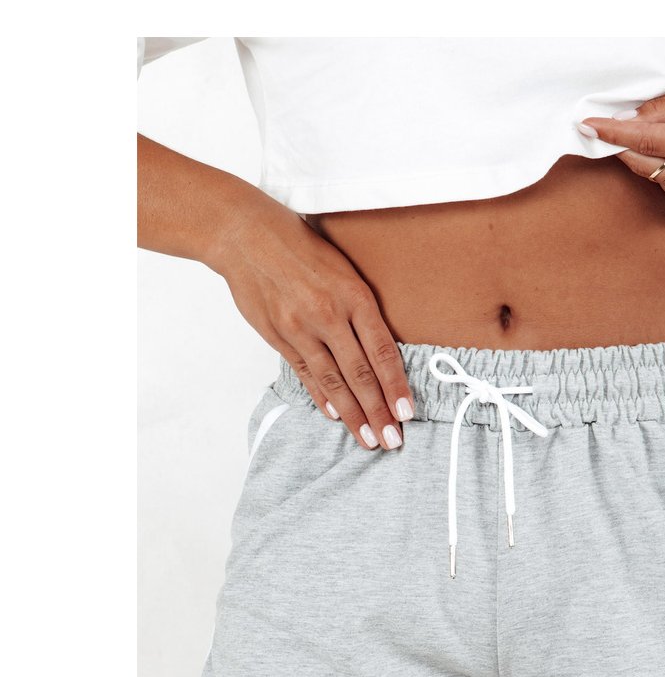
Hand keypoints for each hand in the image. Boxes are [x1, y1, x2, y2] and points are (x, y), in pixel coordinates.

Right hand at [209, 195, 411, 450]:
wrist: (246, 235)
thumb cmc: (301, 247)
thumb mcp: (343, 268)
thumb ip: (360, 309)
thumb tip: (380, 351)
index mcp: (353, 295)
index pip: (382, 351)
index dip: (396, 386)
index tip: (406, 413)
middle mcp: (328, 314)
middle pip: (360, 374)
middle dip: (378, 412)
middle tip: (392, 441)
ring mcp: (300, 328)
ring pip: (333, 381)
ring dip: (353, 415)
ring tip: (368, 439)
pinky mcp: (277, 336)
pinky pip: (305, 374)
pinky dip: (322, 397)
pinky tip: (336, 416)